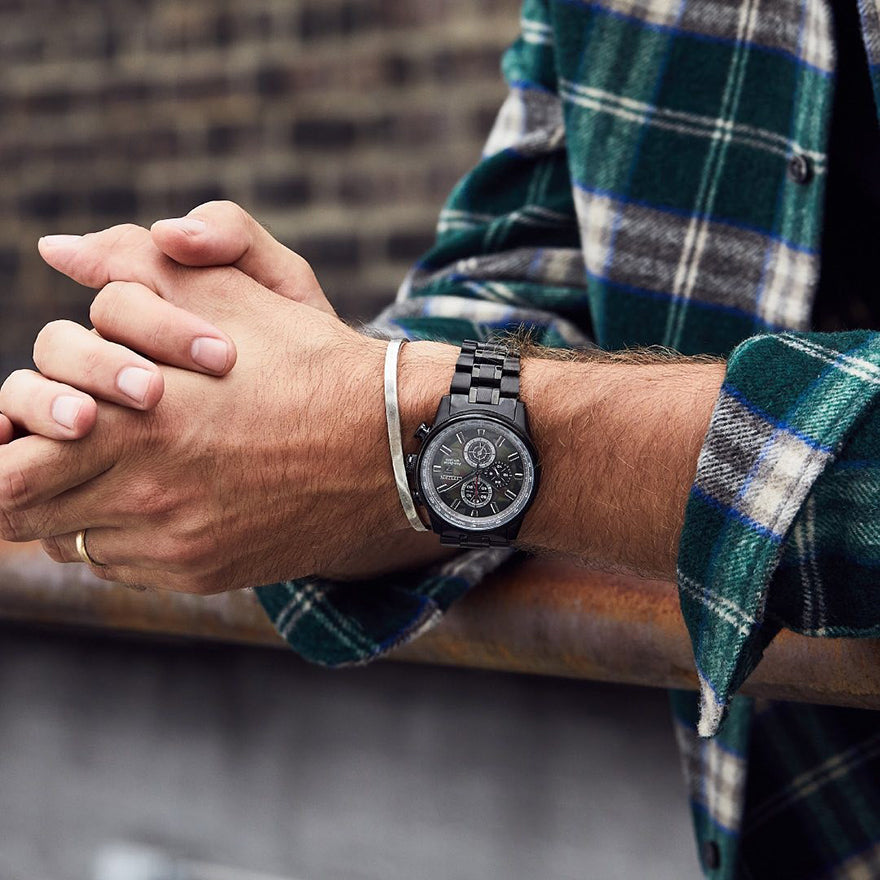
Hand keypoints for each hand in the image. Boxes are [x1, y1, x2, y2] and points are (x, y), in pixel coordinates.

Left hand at [0, 225, 400, 592]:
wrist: (392, 449)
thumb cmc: (313, 364)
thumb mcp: (235, 295)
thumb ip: (133, 266)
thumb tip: (56, 248)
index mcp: (139, 424)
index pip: (4, 470)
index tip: (12, 426)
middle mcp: (147, 499)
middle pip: (22, 513)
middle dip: (22, 472)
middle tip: (50, 441)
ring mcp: (175, 547)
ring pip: (68, 540)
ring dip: (71, 501)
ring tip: (115, 462)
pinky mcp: (202, 573)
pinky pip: (120, 564)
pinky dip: (119, 530)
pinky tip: (161, 493)